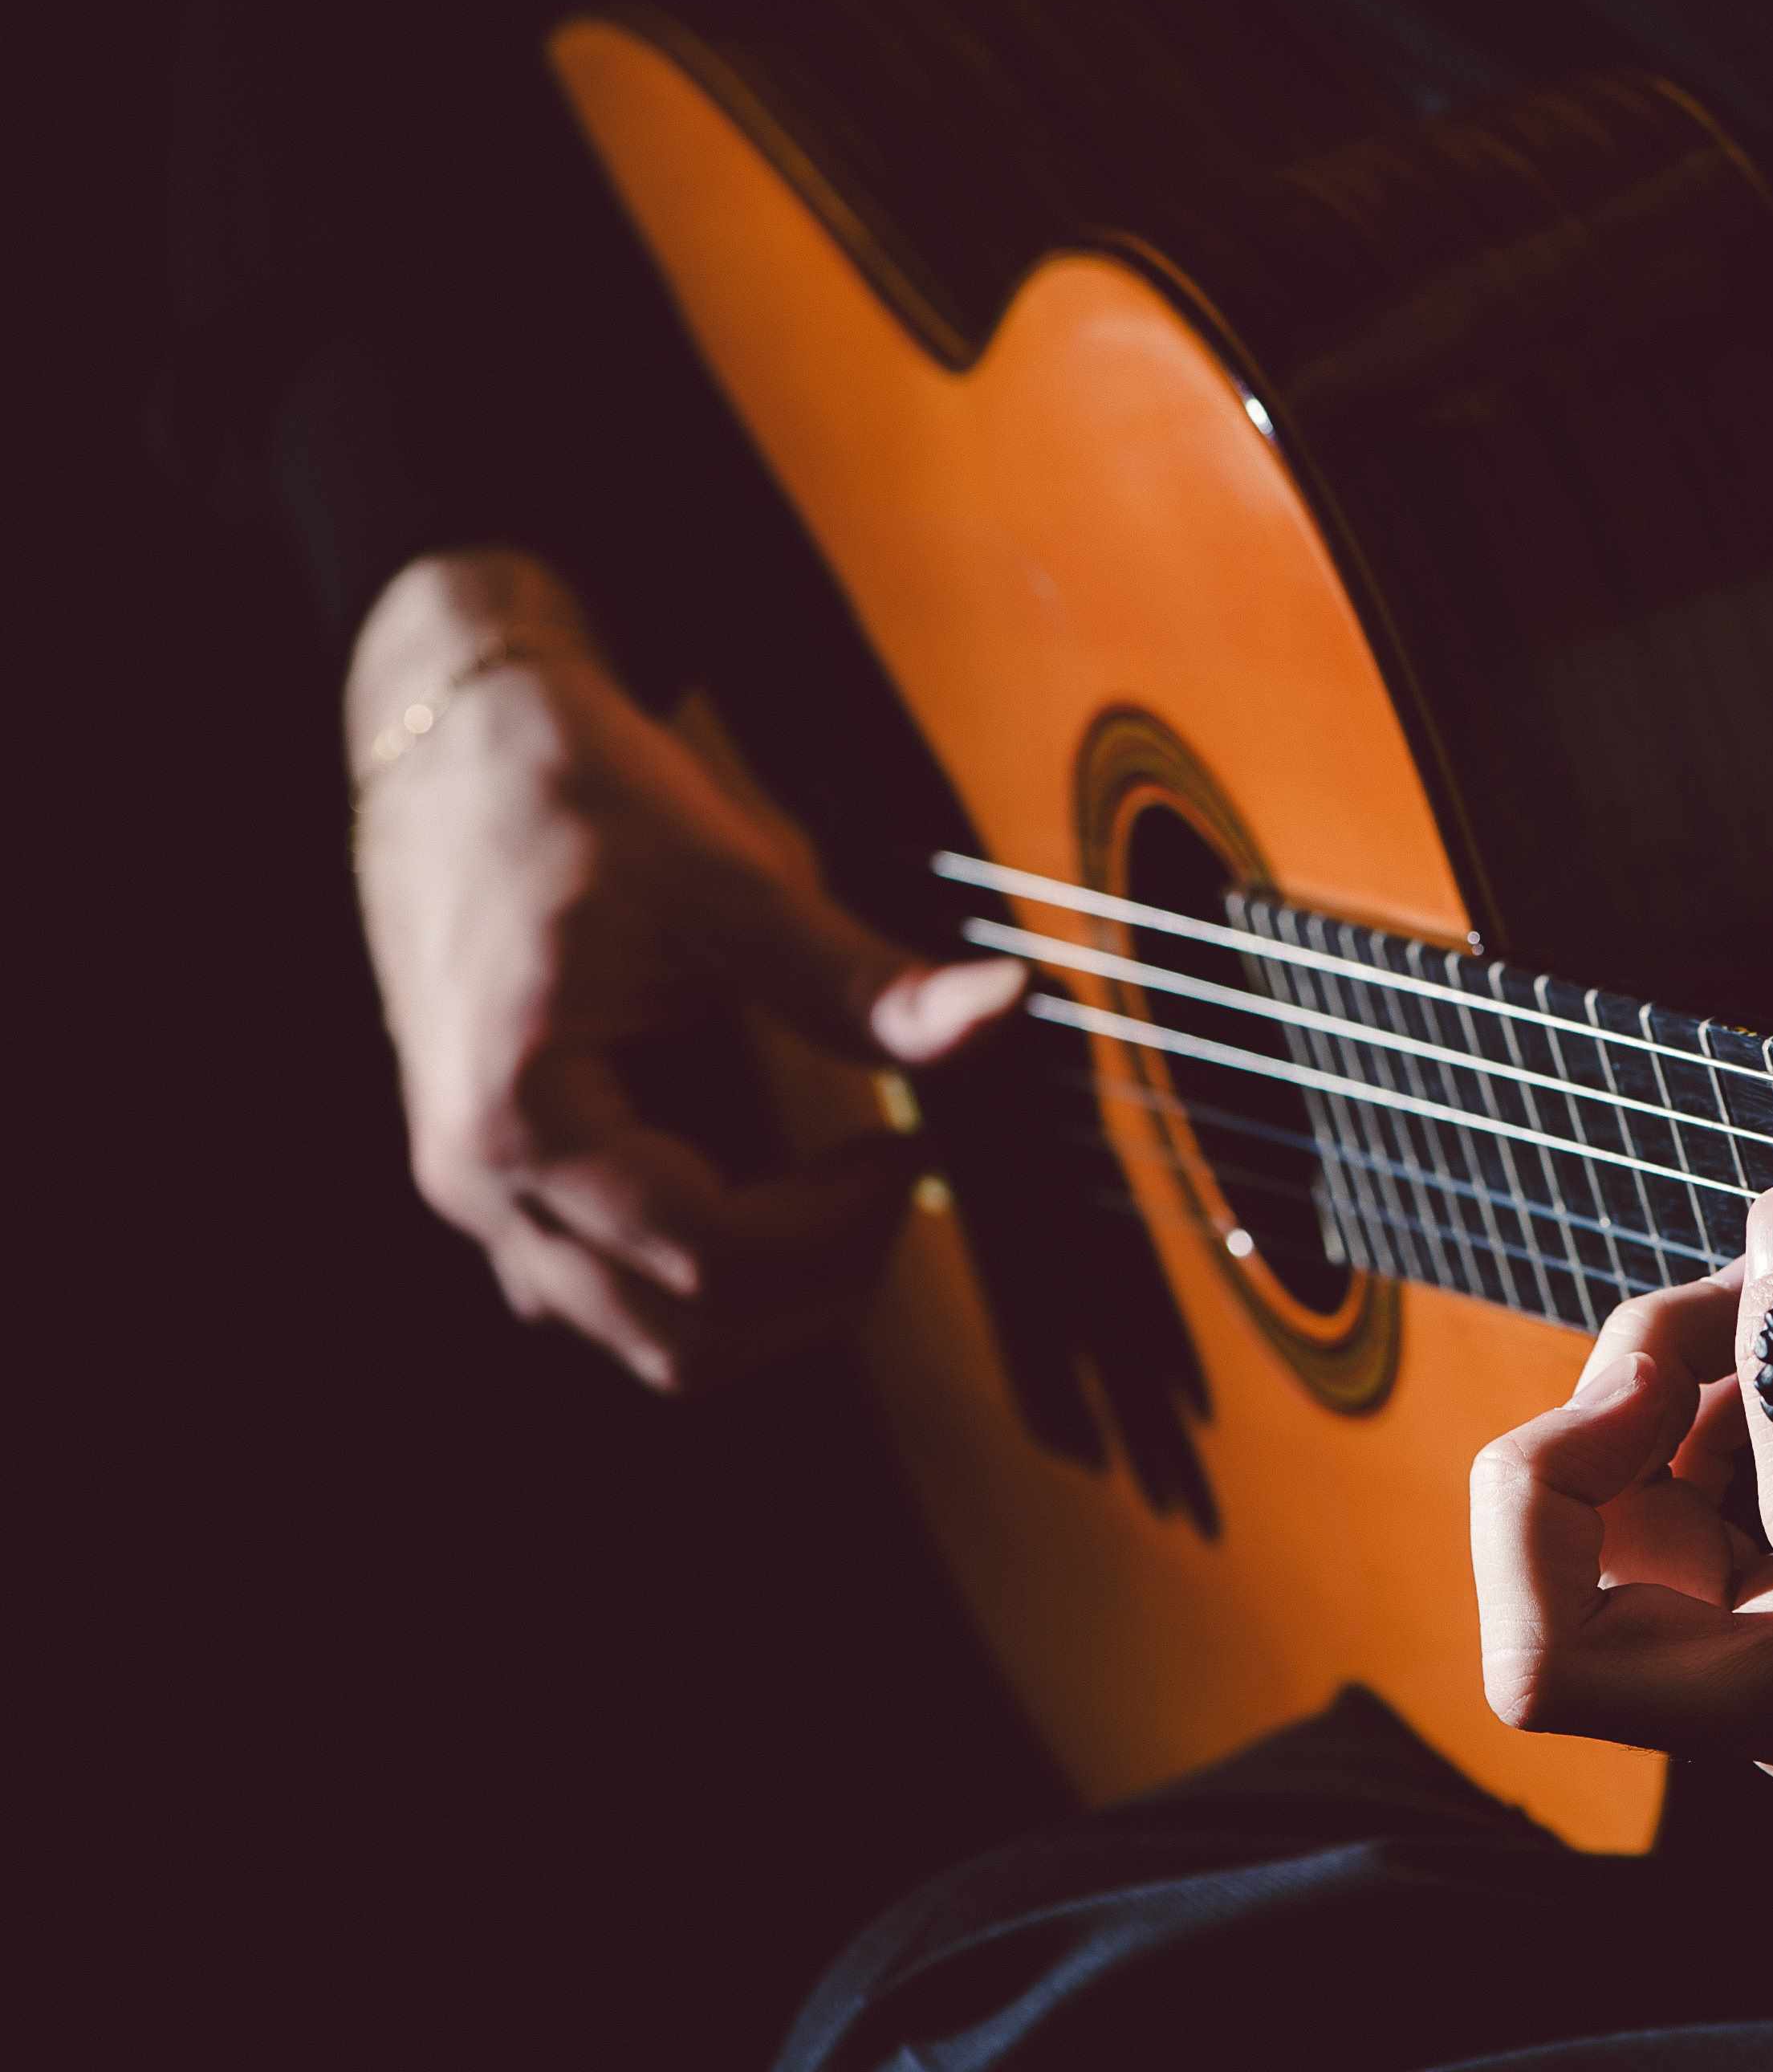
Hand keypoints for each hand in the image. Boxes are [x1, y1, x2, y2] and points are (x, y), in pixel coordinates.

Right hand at [346, 550, 1023, 1391]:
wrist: (456, 742)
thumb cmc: (575, 796)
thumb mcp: (733, 883)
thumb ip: (862, 978)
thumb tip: (1003, 1007)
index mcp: (521, 1120)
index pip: (708, 1262)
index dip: (841, 1228)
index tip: (913, 1145)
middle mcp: (479, 1185)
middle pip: (675, 1342)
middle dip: (817, 1286)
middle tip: (895, 1180)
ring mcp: (481, 1195)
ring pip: (640, 1338)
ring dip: (766, 1298)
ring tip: (849, 1190)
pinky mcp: (504, 1182)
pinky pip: (611, 1291)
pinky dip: (710, 1273)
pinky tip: (781, 1184)